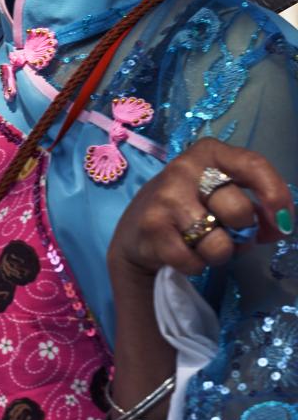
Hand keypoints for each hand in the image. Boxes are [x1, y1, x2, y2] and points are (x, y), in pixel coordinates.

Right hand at [107, 139, 291, 279]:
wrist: (137, 229)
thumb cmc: (192, 206)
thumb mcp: (223, 194)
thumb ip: (257, 205)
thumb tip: (281, 227)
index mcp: (209, 153)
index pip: (253, 165)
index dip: (275, 194)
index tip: (283, 221)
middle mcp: (184, 170)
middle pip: (238, 210)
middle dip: (243, 232)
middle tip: (231, 234)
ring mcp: (165, 199)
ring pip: (219, 244)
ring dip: (220, 254)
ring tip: (204, 244)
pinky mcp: (152, 228)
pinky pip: (194, 261)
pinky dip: (196, 266)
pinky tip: (185, 254)